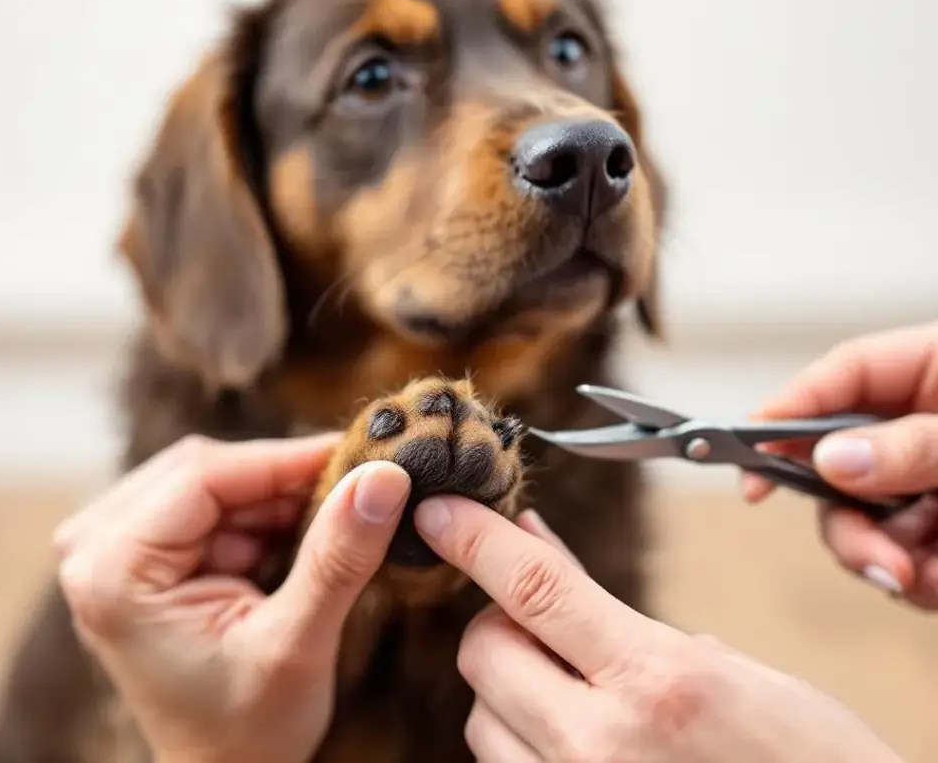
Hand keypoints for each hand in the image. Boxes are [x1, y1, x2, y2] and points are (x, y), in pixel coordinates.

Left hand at [54, 434, 411, 762]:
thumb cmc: (246, 731)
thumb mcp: (296, 645)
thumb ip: (336, 558)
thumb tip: (383, 477)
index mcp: (113, 574)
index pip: (204, 476)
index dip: (287, 458)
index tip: (361, 454)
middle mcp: (94, 549)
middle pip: (203, 470)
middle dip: (281, 480)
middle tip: (355, 490)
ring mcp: (110, 546)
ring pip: (211, 479)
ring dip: (273, 498)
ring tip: (328, 529)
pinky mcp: (137, 550)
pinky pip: (208, 501)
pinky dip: (259, 515)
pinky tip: (294, 543)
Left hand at [414, 498, 903, 762]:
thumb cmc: (809, 759)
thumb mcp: (723, 665)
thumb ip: (615, 612)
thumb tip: (536, 549)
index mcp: (658, 681)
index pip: (533, 588)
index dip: (476, 538)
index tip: (438, 510)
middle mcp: (602, 746)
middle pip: (482, 653)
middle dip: (499, 624)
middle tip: (543, 624)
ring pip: (481, 720)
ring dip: (508, 691)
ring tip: (575, 694)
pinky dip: (522, 744)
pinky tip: (574, 738)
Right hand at [743, 320, 937, 607]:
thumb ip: (912, 445)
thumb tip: (830, 460)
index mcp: (927, 372)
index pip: (836, 380)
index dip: (783, 416)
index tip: (748, 461)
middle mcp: (916, 428)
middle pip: (834, 467)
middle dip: (849, 523)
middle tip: (880, 561)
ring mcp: (925, 482)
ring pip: (860, 522)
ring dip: (884, 558)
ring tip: (926, 578)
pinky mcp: (935, 531)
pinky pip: (900, 559)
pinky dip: (920, 580)